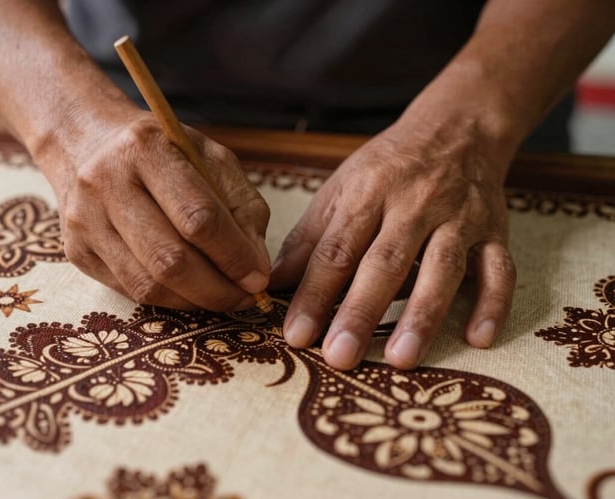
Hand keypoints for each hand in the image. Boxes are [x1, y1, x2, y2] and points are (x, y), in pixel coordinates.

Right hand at [38, 108, 270, 310]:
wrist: (85, 142)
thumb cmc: (161, 151)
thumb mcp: (209, 158)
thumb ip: (242, 206)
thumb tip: (256, 266)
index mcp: (145, 148)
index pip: (198, 217)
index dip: (234, 255)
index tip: (258, 277)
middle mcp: (106, 182)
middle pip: (170, 259)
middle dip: (217, 288)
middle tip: (245, 296)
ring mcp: (85, 220)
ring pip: (148, 284)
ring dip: (195, 301)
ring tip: (222, 297)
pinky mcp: (76, 250)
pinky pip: (130, 291)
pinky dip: (169, 300)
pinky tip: (190, 292)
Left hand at [270, 116, 516, 369]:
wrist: (457, 129)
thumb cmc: (389, 167)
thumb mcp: (342, 189)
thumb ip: (310, 237)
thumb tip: (273, 282)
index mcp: (369, 192)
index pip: (337, 249)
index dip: (314, 293)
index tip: (297, 334)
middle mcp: (415, 204)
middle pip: (385, 262)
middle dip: (361, 311)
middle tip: (340, 356)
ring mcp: (460, 218)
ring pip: (442, 268)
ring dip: (422, 314)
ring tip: (400, 359)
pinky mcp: (495, 231)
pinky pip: (500, 269)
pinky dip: (493, 304)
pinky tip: (479, 338)